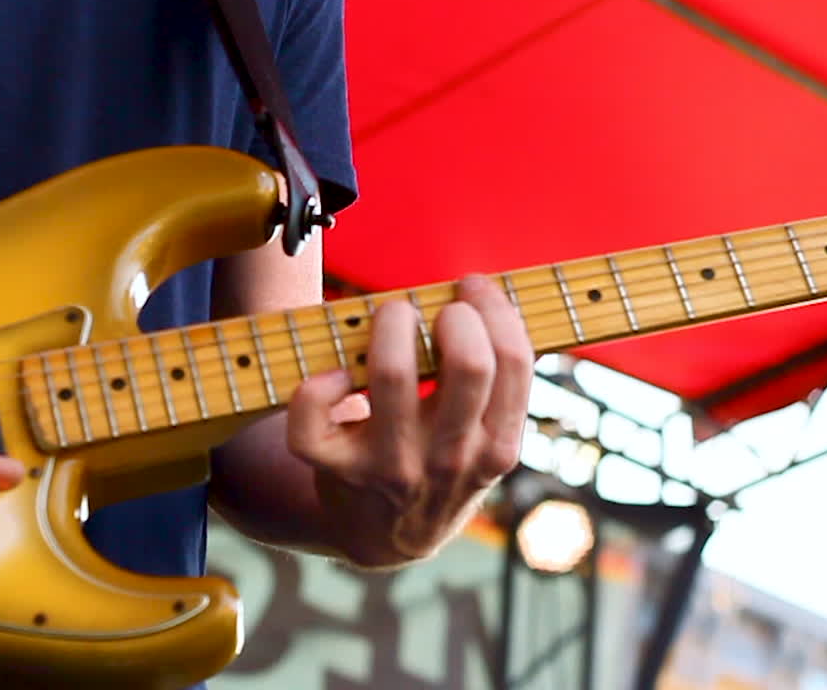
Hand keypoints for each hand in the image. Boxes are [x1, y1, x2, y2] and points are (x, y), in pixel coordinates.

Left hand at [287, 275, 532, 565]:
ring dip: (389, 324)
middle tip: (432, 311)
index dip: (494, 308)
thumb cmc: (440, 463)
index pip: (513, 361)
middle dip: (451, 314)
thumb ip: (498, 385)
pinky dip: (319, 385)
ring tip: (390, 319)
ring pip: (391, 374)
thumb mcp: (488, 442)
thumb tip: (482, 292)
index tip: (471, 287)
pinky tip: (337, 376)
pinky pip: (313, 419)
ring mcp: (391, 466)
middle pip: (467, 363)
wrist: (386, 537)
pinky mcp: (336, 469)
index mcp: (496, 446)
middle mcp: (449, 458)